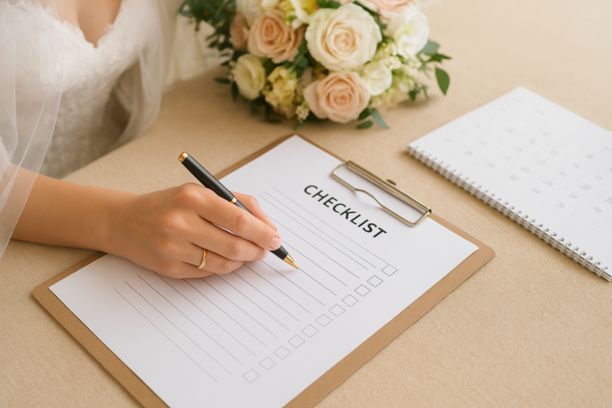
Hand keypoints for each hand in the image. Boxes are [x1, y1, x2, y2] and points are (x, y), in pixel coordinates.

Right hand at [109, 183, 279, 278]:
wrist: (124, 221)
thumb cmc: (170, 204)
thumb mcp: (200, 192)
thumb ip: (237, 204)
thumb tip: (268, 227)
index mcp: (193, 198)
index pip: (239, 220)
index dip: (263, 232)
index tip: (275, 238)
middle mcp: (181, 222)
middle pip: (235, 246)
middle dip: (257, 251)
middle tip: (264, 250)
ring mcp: (173, 248)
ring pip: (224, 264)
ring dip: (241, 261)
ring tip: (245, 253)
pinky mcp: (169, 268)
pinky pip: (208, 273)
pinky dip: (222, 268)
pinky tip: (222, 258)